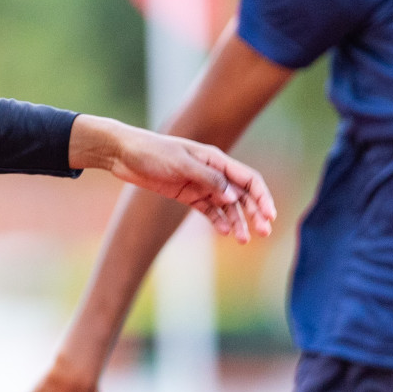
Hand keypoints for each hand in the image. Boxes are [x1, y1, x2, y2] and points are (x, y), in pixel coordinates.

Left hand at [69, 115, 275, 241]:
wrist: (122, 153)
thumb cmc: (151, 152)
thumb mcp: (181, 163)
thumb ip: (208, 179)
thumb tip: (233, 197)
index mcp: (215, 159)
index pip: (248, 179)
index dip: (263, 197)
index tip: (270, 216)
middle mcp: (211, 172)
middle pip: (241, 195)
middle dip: (255, 214)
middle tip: (264, 233)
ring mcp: (199, 184)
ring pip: (226, 205)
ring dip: (237, 221)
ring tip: (242, 239)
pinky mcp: (185, 194)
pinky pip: (208, 209)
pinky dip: (218, 220)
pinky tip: (225, 231)